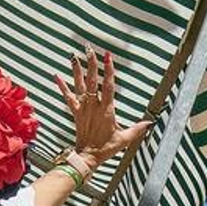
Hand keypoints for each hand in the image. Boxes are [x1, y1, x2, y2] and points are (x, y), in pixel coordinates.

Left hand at [55, 49, 150, 168]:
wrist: (87, 157)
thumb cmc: (105, 148)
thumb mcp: (124, 139)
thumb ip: (137, 129)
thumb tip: (149, 123)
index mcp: (106, 110)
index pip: (108, 86)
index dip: (108, 70)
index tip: (107, 57)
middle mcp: (93, 106)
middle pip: (92, 81)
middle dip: (91, 64)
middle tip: (89, 49)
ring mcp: (83, 108)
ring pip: (79, 86)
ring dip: (76, 70)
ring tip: (73, 56)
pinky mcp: (75, 113)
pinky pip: (67, 97)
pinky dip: (62, 86)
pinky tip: (56, 76)